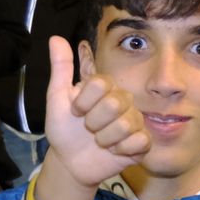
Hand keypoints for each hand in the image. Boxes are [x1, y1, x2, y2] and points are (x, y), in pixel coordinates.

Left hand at [43, 35, 148, 189]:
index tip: (75, 111)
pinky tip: (114, 151)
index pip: (100, 83)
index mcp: (105, 87)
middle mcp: (123, 100)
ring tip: (99, 141)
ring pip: (125, 124)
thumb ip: (61, 68)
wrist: (70, 161)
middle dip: (93, 122)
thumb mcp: (56, 98)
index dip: (83, 102)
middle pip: (114, 104)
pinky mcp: (143, 142)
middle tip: (88, 128)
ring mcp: (135, 120)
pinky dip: (120, 150)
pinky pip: (138, 141)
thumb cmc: (64, 128)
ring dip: (104, 138)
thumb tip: (56, 38)